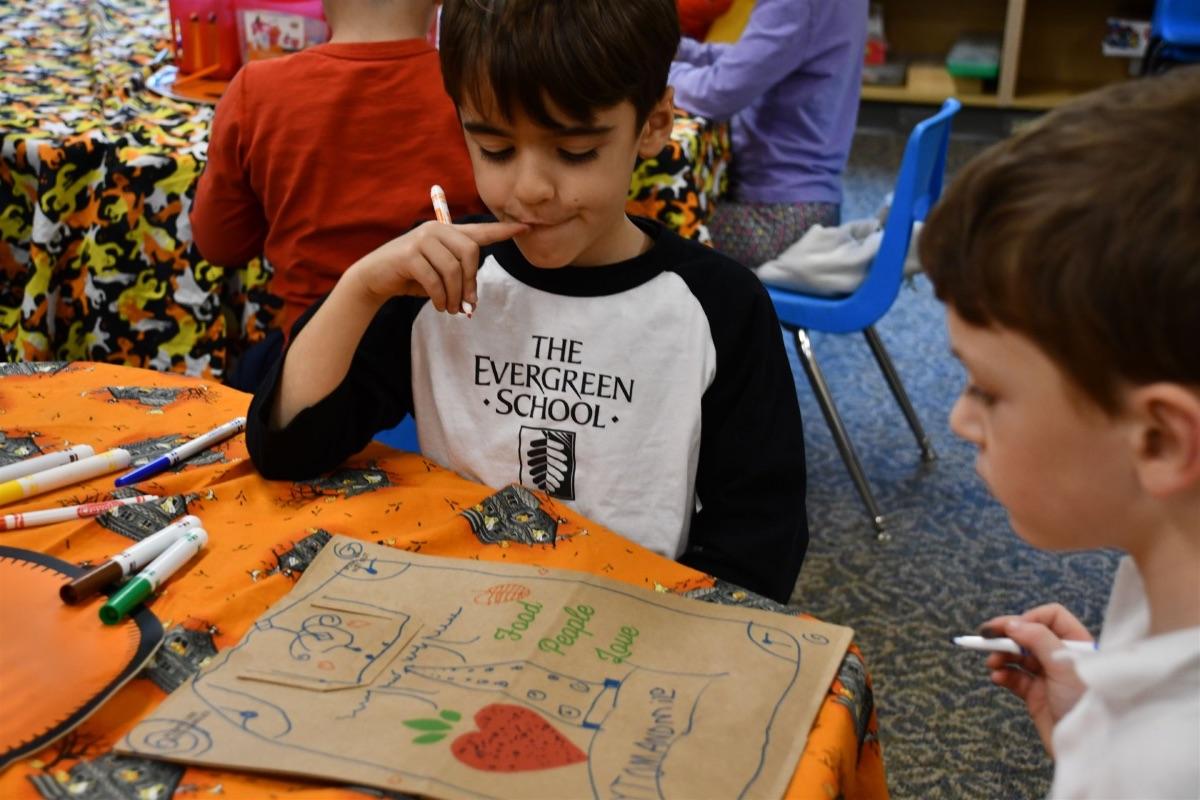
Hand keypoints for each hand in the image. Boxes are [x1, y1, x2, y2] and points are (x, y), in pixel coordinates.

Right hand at [348, 220, 527, 313]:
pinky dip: (440, 298)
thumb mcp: (439, 273)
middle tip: (467, 304)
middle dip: (471, 283)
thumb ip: (459, 276)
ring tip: (450, 308)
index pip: (481, 231)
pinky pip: (435, 280)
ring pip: (453, 270)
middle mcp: (436, 230)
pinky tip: (439, 306)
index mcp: (447, 232)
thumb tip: (472, 299)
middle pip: (471, 253)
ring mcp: (421, 240)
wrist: (375, 277)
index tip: (526, 227)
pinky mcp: (409, 255)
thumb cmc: (412, 277)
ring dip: (454, 295)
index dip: (503, 230)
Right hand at [979, 604, 1093, 755]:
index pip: (1051, 617)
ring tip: (992, 663)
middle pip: (1029, 634)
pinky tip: (998, 678)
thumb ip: (1037, 639)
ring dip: (1002, 655)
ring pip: (1018, 656)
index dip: (1029, 618)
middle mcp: (1062, 657)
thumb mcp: (1063, 664)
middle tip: (985, 636)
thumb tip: (1011, 623)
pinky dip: (1004, 675)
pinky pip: (1015, 678)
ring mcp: (1049, 676)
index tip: (1012, 629)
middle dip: (1007, 636)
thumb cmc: (1085, 702)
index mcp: (1077, 644)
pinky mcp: (1036, 695)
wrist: (1089, 747)